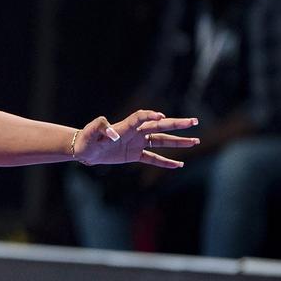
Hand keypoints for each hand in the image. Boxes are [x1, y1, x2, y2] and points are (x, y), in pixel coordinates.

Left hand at [74, 110, 199, 168]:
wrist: (85, 150)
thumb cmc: (87, 139)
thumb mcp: (90, 132)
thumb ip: (100, 127)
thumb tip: (113, 133)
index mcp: (125, 126)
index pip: (141, 117)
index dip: (150, 115)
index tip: (161, 117)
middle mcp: (135, 133)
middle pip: (159, 126)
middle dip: (176, 124)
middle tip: (193, 122)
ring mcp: (137, 143)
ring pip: (161, 141)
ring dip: (178, 141)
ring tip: (195, 141)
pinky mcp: (135, 155)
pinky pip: (153, 158)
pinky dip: (165, 162)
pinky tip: (179, 165)